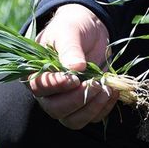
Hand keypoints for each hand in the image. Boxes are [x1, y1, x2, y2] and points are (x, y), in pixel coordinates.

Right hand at [29, 3, 116, 128]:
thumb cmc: (72, 27)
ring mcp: (66, 100)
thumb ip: (70, 49)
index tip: (74, 78)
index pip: (39, 88)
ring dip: (91, 108)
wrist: (89, 28)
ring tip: (106, 89)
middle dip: (77, 100)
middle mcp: (48, 92)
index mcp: (36, 73)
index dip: (56, 86)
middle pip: (56, 110)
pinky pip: (91, 118)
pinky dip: (103, 108)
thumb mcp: (69, 32)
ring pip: (73, 120)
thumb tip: (76, 67)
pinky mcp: (84, 104)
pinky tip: (112, 91)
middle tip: (94, 83)